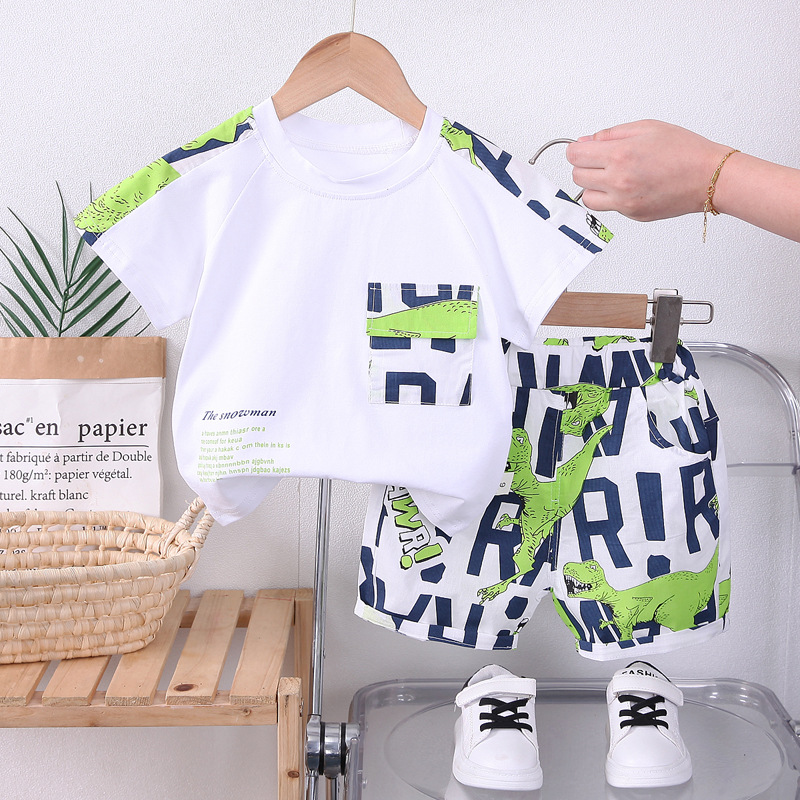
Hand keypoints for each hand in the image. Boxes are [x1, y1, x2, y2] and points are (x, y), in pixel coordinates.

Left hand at [566, 120, 732, 221]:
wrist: (709, 177)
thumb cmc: (685, 151)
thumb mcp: (646, 128)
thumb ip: (611, 135)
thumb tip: (587, 141)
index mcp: (620, 156)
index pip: (575, 156)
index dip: (576, 150)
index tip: (582, 149)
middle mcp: (619, 182)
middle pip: (577, 177)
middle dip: (585, 166)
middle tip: (601, 160)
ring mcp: (624, 202)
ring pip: (587, 198)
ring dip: (593, 186)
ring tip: (612, 176)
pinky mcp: (632, 215)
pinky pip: (608, 208)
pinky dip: (612, 197)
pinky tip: (629, 185)